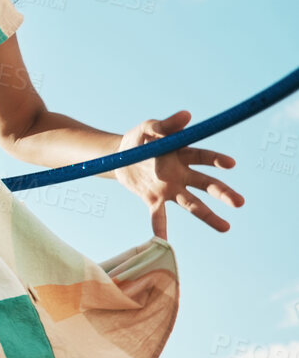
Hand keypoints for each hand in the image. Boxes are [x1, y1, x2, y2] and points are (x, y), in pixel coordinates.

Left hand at [111, 110, 243, 237]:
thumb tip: (186, 115)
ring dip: (207, 216)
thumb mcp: (149, 128)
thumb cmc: (139, 138)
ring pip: (192, 203)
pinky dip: (160, 228)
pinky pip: (158, 216)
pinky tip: (163, 242)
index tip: (230, 164)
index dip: (216, 160)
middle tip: (239, 202)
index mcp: (182, 154)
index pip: (203, 157)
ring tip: (226, 228)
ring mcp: (169, 188)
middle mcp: (181, 173)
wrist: (118, 155)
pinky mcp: (152, 199)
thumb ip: (166, 125)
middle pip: (205, 184)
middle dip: (222, 193)